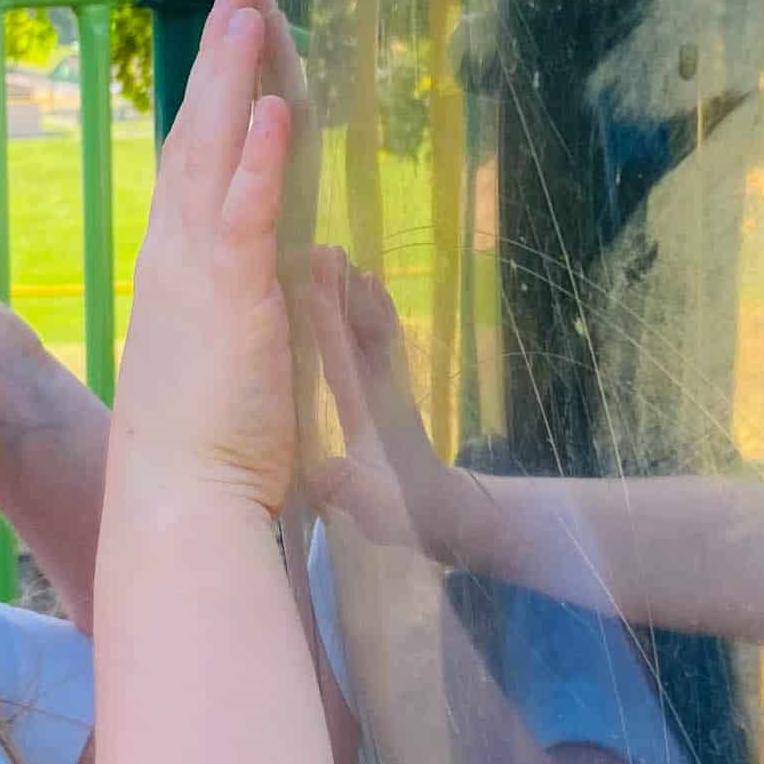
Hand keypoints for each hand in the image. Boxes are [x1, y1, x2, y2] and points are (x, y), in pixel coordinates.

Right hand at [111, 0, 295, 515]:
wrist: (181, 508)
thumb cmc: (207, 456)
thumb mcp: (235, 365)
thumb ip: (267, 308)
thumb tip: (313, 269)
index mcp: (179, 274)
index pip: (199, 168)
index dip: (217, 105)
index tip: (233, 52)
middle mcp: (176, 260)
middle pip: (198, 137)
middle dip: (219, 61)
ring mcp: (197, 276)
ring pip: (212, 153)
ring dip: (232, 77)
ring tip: (250, 7)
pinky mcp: (231, 301)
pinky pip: (244, 213)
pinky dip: (256, 156)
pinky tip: (271, 106)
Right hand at [305, 248, 464, 553]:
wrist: (449, 514)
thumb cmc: (406, 513)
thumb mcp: (374, 511)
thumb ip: (349, 491)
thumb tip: (324, 471)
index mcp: (366, 414)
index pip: (342, 361)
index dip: (328, 323)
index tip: (313, 284)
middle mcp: (379, 392)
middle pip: (359, 333)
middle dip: (341, 292)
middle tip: (325, 250)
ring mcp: (390, 388)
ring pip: (373, 331)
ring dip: (359, 294)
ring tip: (345, 258)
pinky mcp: (394, 391)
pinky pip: (383, 340)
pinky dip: (377, 310)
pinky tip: (372, 289)